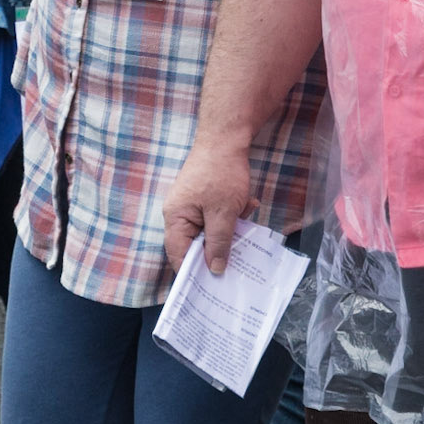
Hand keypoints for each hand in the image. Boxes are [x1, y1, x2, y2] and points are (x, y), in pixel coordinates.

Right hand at [163, 136, 253, 275]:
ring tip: (246, 215)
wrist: (227, 137)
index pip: (178, 254)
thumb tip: (214, 270)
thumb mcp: (224, 213)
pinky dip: (234, 214)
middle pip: (195, 244)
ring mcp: (191, 204)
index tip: (211, 286)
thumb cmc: (221, 174)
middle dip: (219, 246)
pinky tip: (249, 204)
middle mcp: (179, 213)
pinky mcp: (205, 197)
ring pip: (210, 229)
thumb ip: (218, 243)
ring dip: (231, 227)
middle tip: (237, 259)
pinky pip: (218, 216)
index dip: (193, 271)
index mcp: (175, 218)